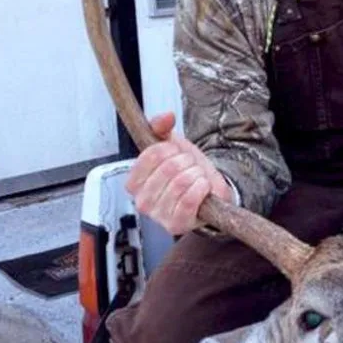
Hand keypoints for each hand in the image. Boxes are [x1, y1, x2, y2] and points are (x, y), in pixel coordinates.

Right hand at [125, 113, 232, 234]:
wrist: (207, 192)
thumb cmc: (186, 171)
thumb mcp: (172, 145)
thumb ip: (162, 127)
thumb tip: (166, 116)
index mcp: (134, 181)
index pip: (151, 154)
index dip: (171, 149)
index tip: (176, 153)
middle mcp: (141, 201)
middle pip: (169, 167)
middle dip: (187, 162)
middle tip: (190, 168)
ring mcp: (157, 216)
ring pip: (181, 182)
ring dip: (197, 175)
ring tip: (197, 179)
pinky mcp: (175, 225)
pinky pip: (189, 201)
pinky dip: (201, 189)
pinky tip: (202, 188)